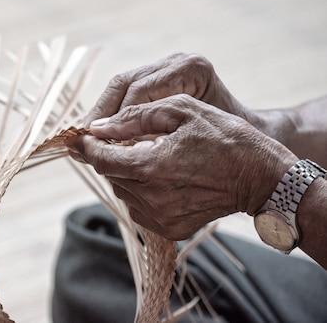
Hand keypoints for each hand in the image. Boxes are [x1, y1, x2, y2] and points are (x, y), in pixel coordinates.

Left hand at [67, 95, 297, 240]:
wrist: (262, 177)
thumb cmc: (225, 137)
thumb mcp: (181, 110)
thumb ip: (134, 117)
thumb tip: (99, 127)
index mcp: (151, 166)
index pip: (100, 158)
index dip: (86, 145)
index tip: (77, 136)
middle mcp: (152, 196)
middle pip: (109, 174)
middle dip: (109, 155)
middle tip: (124, 139)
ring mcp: (161, 217)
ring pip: (122, 190)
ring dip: (126, 172)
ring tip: (151, 155)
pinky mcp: (170, 229)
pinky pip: (138, 207)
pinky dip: (140, 190)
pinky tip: (161, 176)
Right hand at [83, 53, 249, 126]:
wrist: (243, 138)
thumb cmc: (224, 142)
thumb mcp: (191, 139)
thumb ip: (152, 136)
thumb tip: (112, 148)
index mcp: (191, 69)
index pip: (139, 92)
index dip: (115, 117)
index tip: (98, 142)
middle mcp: (176, 61)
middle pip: (124, 82)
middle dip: (102, 112)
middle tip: (85, 138)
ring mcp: (164, 65)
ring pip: (119, 85)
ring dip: (101, 111)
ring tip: (88, 136)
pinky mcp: (156, 74)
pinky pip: (124, 90)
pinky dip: (110, 111)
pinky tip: (100, 131)